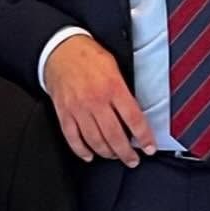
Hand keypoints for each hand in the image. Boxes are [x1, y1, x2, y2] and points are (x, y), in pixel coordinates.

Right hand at [43, 36, 155, 166]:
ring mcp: (79, 109)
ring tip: (114, 157)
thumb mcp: (115, 66)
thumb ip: (124, 90)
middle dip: (126, 153)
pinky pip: (73, 138)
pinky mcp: (64, 113)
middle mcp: (96, 101)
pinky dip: (82, 151)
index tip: (149, 148)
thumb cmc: (88, 56)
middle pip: (115, 135)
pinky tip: (89, 155)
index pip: (133, 119)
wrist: (60, 50)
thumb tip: (135, 113)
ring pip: (95, 140)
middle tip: (133, 160)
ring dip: (107, 153)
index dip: (144, 137)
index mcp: (113, 88)